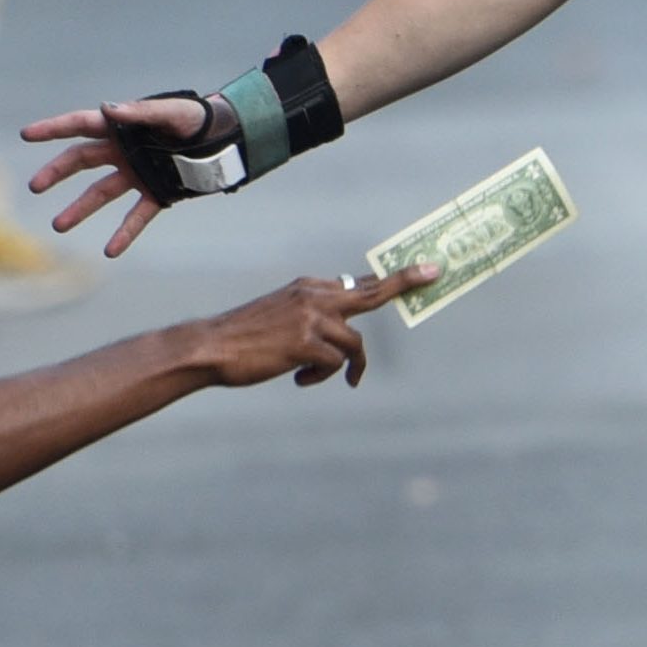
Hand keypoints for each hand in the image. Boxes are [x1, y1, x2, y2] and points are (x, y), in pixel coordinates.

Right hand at [21, 92, 209, 256]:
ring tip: (58, 225)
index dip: (53, 128)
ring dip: (79, 209)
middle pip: (80, 161)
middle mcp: (122, 151)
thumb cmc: (196, 120)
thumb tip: (109, 109)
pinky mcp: (156, 194)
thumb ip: (141, 112)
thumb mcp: (172, 112)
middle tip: (35, 186)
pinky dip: (124, 233)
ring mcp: (136, 174)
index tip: (26, 134)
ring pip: (100, 193)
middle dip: (56, 173)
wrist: (225, 139)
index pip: (80, 125)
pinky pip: (135, 216)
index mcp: (122, 127)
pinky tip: (110, 251)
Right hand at [198, 268, 442, 390]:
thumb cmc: (245, 336)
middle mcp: (314, 296)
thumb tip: (343, 323)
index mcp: (309, 287)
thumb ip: (313, 312)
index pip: (359, 281)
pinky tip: (298, 378)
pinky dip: (320, 376)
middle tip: (435, 273)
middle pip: (372, 293)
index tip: (424, 268)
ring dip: (342, 366)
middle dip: (406, 282)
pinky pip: (335, 364)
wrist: (210, 347)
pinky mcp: (306, 343)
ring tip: (307, 375)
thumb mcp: (282, 312)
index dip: (394, 278)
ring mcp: (312, 318)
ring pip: (354, 344)